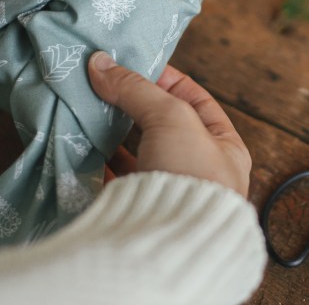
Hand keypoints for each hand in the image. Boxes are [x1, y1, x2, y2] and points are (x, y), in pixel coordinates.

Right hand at [88, 52, 251, 197]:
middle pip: (162, 125)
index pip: (195, 100)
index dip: (167, 79)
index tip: (135, 64)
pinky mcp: (138, 208)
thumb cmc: (190, 175)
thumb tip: (100, 63)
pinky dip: (100, 159)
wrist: (170, 245)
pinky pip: (117, 177)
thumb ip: (136, 88)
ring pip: (138, 151)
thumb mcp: (170, 116)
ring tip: (91, 107)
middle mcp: (199, 169)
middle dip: (134, 105)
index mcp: (224, 146)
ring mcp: (168, 191)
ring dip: (114, 130)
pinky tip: (84, 143)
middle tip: (105, 84)